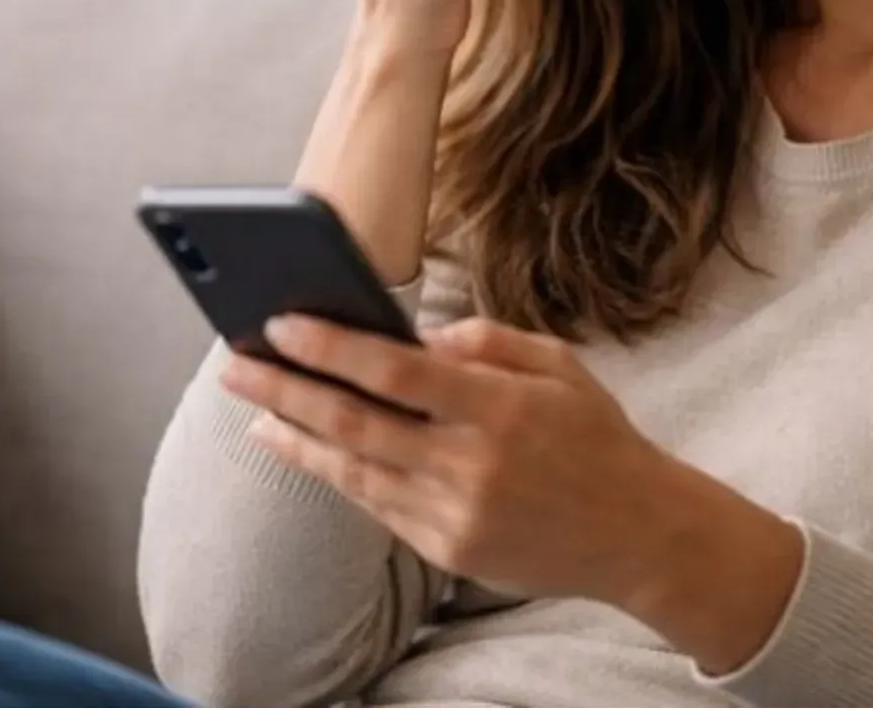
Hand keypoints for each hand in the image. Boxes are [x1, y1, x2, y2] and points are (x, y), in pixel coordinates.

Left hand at [220, 316, 805, 673]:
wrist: (638, 533)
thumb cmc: (595, 436)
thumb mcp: (558, 363)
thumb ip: (486, 342)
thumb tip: (419, 337)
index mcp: (498, 406)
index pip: (394, 371)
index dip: (330, 346)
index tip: (282, 323)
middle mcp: (470, 463)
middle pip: (354, 422)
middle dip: (284, 390)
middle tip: (235, 363)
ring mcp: (454, 513)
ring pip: (353, 470)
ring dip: (295, 438)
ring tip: (254, 412)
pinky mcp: (447, 549)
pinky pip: (376, 506)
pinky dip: (336, 474)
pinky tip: (308, 450)